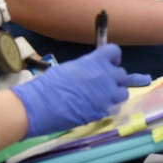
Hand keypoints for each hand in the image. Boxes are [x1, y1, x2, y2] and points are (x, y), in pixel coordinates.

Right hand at [11, 44, 150, 136]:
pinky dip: (108, 108)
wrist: (39, 106)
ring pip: (123, 92)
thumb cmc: (48, 85)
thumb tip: (92, 71)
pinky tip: (96, 109)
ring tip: (101, 97)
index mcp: (95, 61)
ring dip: (114, 94)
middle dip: (113, 78)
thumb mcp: (69, 68)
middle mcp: (105, 75)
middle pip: (121, 73)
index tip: (108, 63)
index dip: (112, 58)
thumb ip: (87, 68)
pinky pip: (114, 107)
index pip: (114, 52)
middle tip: (101, 84)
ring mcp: (107, 94)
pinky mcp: (104, 111)